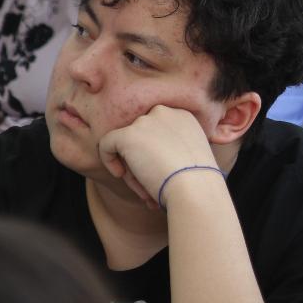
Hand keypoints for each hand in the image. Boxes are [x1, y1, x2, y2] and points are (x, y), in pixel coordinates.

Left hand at [98, 104, 221, 209]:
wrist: (195, 187)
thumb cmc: (196, 180)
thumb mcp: (189, 156)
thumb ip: (172, 148)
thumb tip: (149, 158)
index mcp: (182, 115)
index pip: (156, 131)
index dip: (155, 153)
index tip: (162, 173)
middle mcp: (164, 112)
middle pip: (140, 136)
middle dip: (142, 161)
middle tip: (150, 185)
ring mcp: (145, 122)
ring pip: (125, 144)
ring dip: (132, 168)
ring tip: (144, 190)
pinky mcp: (128, 135)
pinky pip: (106, 144)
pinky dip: (109, 161)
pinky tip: (120, 175)